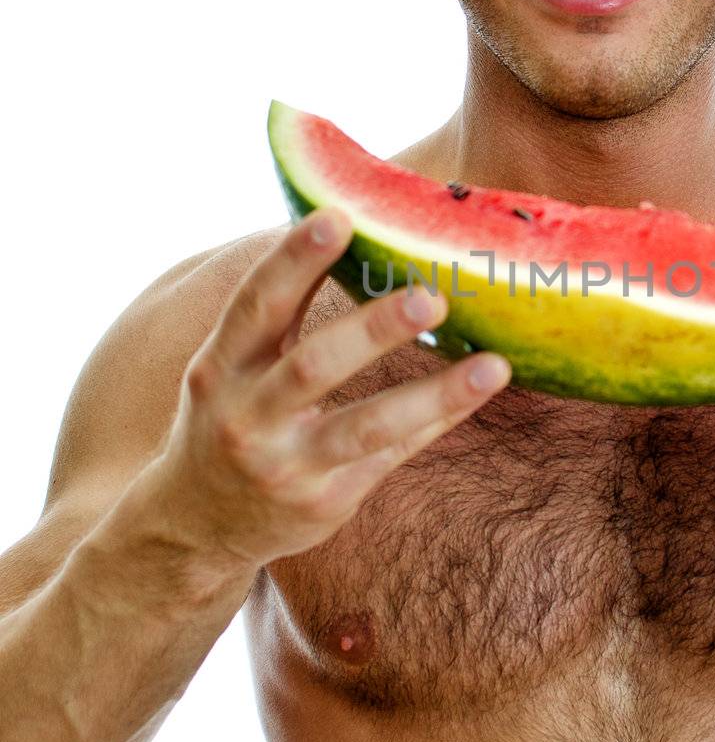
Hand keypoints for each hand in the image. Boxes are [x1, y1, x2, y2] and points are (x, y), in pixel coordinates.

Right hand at [148, 206, 510, 569]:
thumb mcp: (230, 366)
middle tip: (432, 297)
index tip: (339, 216)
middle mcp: (248, 417)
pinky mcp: (325, 502)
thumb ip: (278, 311)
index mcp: (221, 368)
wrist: (196, 525)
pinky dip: (437, 421)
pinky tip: (478, 392)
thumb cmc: (229, 418)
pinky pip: (392, 456)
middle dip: (374, 330)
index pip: (257, 305)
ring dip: (433, 395)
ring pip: (366, 426)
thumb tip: (344, 227)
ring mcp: (287, 466)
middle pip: (314, 367)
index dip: (294, 260)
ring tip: (492, 366)